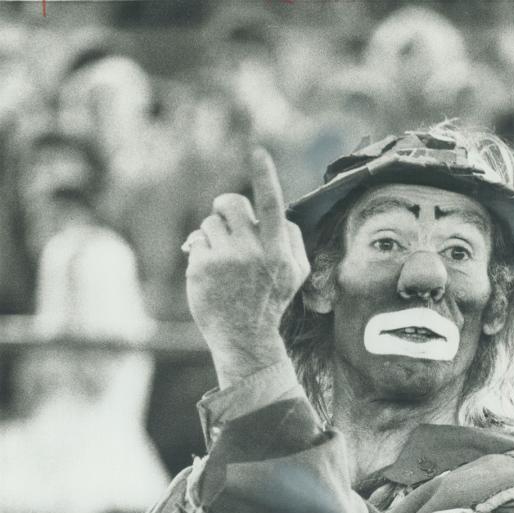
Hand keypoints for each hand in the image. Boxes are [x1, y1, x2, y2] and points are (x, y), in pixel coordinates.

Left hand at [184, 147, 309, 384]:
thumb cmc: (270, 300)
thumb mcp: (294, 273)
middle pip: (231, 203)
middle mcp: (253, 252)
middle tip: (228, 225)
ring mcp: (225, 260)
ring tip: (224, 264)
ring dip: (215, 236)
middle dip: (226, 208)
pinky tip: (213, 276)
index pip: (271, 205)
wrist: (245, 338)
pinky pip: (198, 241)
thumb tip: (273, 209)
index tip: (258, 152)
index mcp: (278, 252)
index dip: (264, 176)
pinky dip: (203, 253)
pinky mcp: (202, 267)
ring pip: (211, 222)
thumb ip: (289, 238)